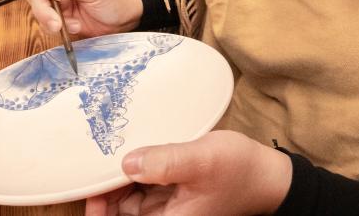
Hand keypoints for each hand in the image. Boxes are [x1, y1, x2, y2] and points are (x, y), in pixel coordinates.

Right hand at [28, 0, 141, 36]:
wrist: (126, 21)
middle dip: (42, 8)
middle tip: (55, 22)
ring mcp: (61, 3)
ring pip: (41, 9)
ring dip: (49, 21)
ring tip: (67, 27)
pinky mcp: (63, 19)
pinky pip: (49, 23)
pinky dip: (58, 29)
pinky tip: (75, 28)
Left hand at [85, 131, 292, 215]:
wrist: (268, 174)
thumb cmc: (239, 171)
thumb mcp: (202, 161)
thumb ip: (165, 162)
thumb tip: (126, 163)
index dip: (99, 207)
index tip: (90, 184)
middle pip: (119, 209)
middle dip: (105, 187)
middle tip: (95, 157)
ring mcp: (167, 204)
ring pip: (128, 195)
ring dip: (119, 175)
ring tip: (109, 148)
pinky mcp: (172, 189)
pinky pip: (143, 183)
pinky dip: (135, 168)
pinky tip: (131, 149)